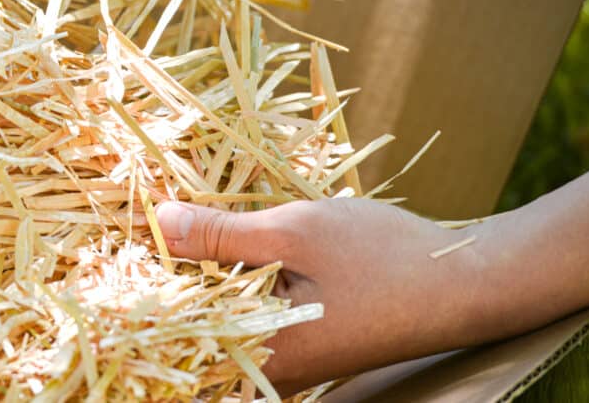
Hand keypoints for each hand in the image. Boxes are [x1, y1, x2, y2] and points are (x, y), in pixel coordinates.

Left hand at [155, 198, 490, 394]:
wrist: (469, 284)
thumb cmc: (387, 258)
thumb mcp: (295, 233)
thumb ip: (221, 235)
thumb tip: (156, 224)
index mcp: (261, 356)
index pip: (175, 328)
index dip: (141, 283)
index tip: (118, 241)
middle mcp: (270, 369)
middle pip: (193, 322)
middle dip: (168, 273)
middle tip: (144, 219)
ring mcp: (287, 356)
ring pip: (220, 313)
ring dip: (201, 270)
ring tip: (176, 221)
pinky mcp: (303, 338)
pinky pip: (249, 308)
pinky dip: (233, 274)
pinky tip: (225, 237)